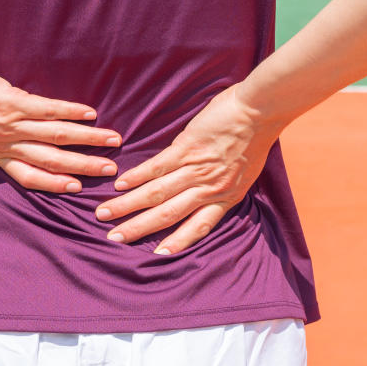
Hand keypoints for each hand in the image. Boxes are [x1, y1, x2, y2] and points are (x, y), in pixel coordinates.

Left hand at [0, 49, 120, 192]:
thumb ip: (0, 137)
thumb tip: (23, 134)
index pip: (30, 177)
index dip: (55, 184)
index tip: (78, 188)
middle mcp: (7, 143)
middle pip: (53, 160)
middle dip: (84, 166)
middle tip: (110, 170)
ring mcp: (11, 123)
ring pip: (57, 137)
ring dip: (88, 140)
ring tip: (111, 140)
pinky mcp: (14, 102)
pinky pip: (49, 110)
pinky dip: (72, 112)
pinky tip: (90, 114)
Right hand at [95, 84, 285, 254]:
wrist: (261, 110)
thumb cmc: (256, 137)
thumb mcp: (245, 171)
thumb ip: (222, 182)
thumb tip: (201, 186)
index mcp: (226, 197)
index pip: (198, 227)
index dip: (177, 242)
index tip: (157, 255)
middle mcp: (209, 189)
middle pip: (167, 215)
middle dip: (138, 228)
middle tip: (113, 239)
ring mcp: (196, 169)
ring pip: (156, 194)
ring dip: (128, 205)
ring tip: (105, 213)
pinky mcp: (186, 148)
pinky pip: (156, 167)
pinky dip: (136, 177)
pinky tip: (120, 184)